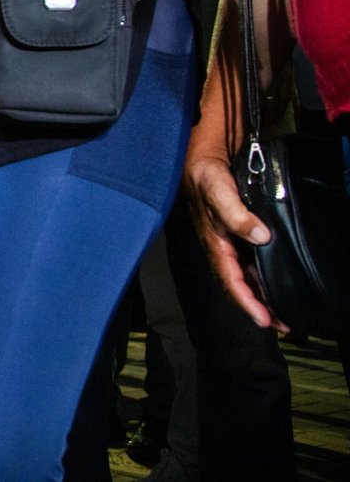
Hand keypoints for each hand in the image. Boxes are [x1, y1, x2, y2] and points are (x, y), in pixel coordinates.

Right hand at [184, 147, 279, 329]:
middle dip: (259, 308)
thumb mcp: (219, 191)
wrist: (200, 156)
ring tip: (283, 312)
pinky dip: (262, 278)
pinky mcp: (236, 234)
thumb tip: (261, 237)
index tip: (265, 321)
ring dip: (263, 296)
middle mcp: (221, 248)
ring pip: (246, 278)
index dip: (247, 302)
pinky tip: (275, 282)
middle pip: (239, 286)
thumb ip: (236, 214)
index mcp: (215, 243)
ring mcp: (228, 243)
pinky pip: (249, 264)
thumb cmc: (205, 174)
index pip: (230, 281)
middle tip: (283, 326)